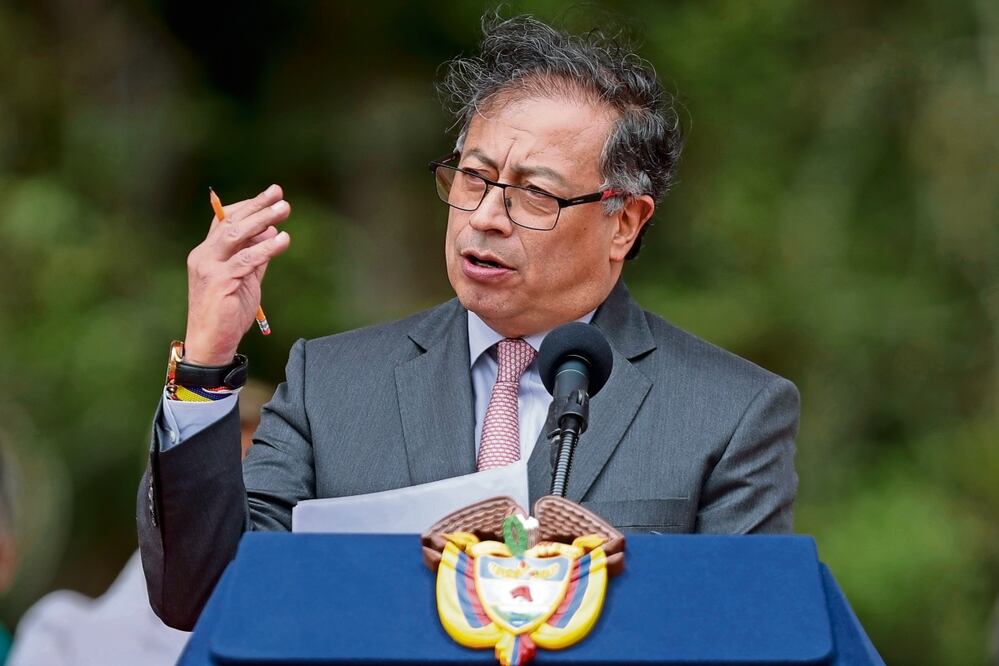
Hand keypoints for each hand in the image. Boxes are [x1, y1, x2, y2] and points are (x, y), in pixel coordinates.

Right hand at [183, 184, 290, 365]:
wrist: (211, 343)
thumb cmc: (227, 313)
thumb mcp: (245, 279)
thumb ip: (256, 256)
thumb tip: (272, 231)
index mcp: (207, 253)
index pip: (224, 220)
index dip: (248, 206)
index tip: (270, 195)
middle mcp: (203, 256)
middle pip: (230, 222)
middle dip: (257, 206)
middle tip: (280, 196)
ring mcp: (209, 268)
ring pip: (236, 235)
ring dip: (263, 220)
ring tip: (284, 209)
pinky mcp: (220, 281)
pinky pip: (246, 259)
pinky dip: (266, 248)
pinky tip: (282, 240)